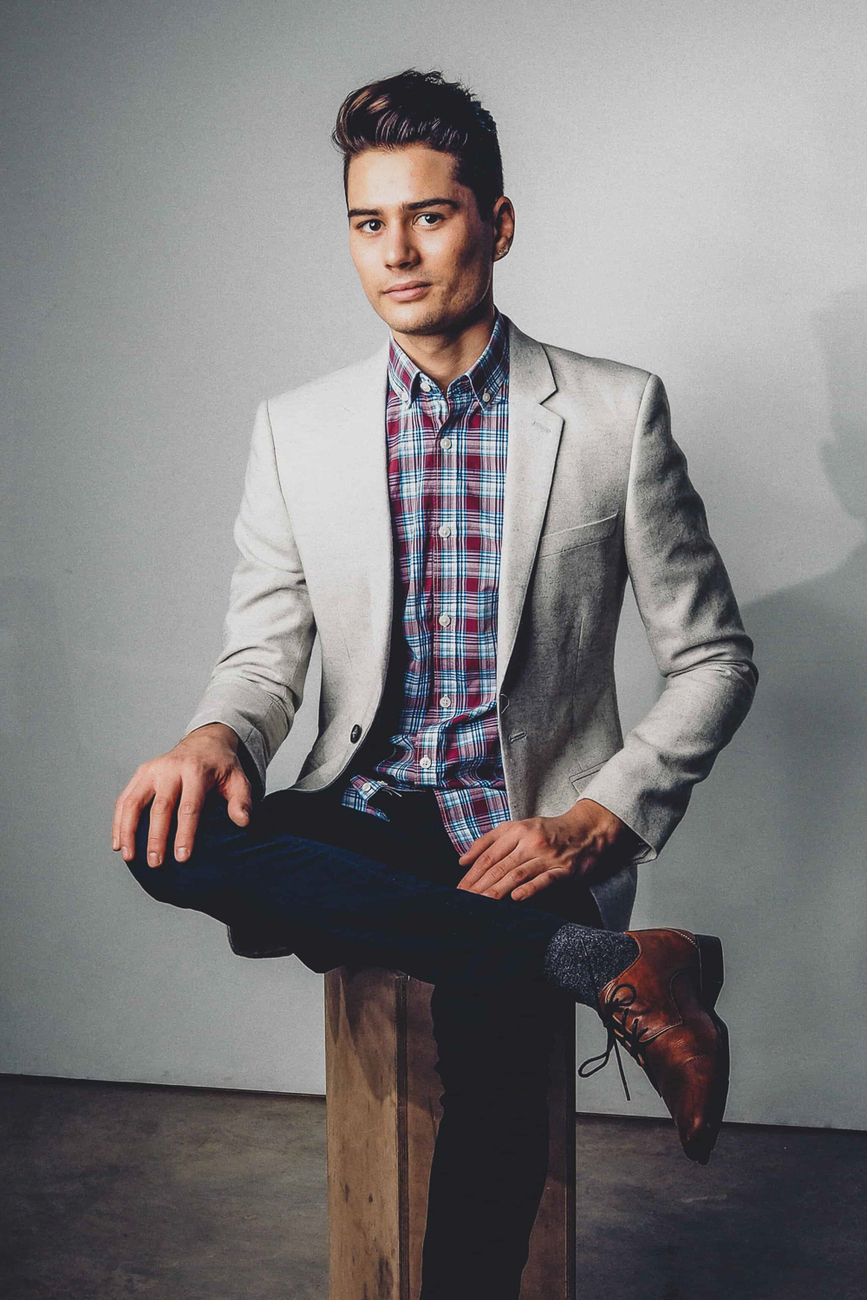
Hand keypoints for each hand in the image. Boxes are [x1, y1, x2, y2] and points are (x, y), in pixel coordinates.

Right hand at [111, 723, 251, 868]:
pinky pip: (124, 799)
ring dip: (128, 831)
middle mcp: (171, 768)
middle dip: (156, 837)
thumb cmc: (221, 767)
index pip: (189, 806)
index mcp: (196, 771)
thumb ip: (242, 800)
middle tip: (156, 864)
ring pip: (133, 802)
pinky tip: (119, 843)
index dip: (185, 833)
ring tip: (129, 857)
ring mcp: (152, 770)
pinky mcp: (141, 773)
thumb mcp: (239, 779)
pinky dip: (119, 822)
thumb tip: (243, 822)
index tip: (182, 858)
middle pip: (160, 807)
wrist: (205, 742)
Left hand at [455, 799, 642, 901]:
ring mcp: (547, 856)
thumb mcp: (518, 828)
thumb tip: (462, 860)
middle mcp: (530, 842)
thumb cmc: (549, 831)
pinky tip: (516, 897)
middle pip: (499, 866)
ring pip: (517, 874)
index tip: (459, 889)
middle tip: (463, 900)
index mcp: (517, 831)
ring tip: (481, 902)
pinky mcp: (564, 870)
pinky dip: (530, 889)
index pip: (488, 854)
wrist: (587, 830)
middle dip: (478, 885)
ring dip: (497, 890)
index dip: (472, 873)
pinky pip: (544, 880)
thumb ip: (489, 841)